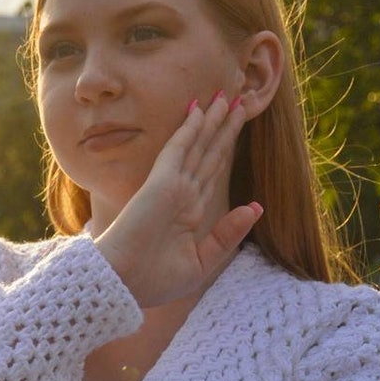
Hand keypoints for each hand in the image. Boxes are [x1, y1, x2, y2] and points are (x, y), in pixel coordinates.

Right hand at [95, 92, 261, 306]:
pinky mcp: (162, 183)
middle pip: (209, 153)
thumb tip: (256, 207)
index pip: (212, 172)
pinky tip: (200, 109)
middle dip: (224, 127)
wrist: (123, 284)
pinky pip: (179, 149)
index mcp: (190, 213)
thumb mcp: (201, 262)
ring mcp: (172, 186)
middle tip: (238, 98)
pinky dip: (190, 128)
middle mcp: (182, 194)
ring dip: (212, 120)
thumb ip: (228, 234)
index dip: (225, 147)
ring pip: (197, 145)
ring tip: (227, 96)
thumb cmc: (154, 281)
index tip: (237, 126)